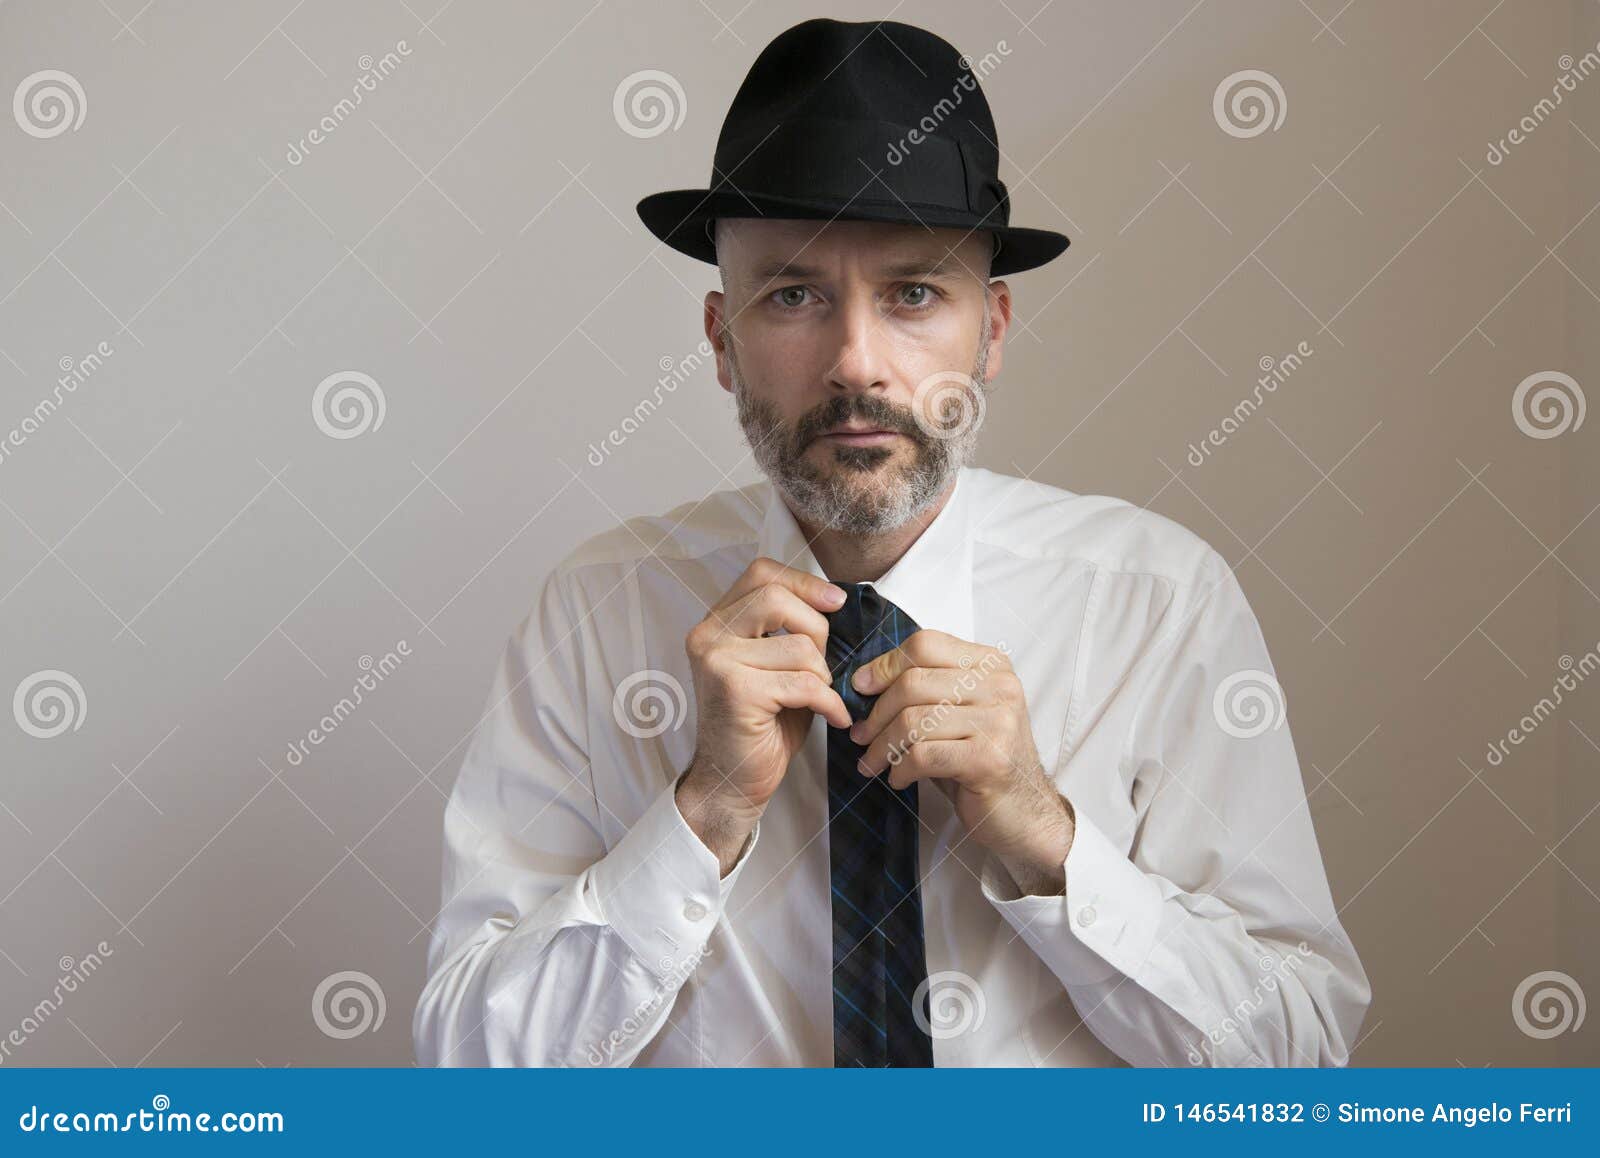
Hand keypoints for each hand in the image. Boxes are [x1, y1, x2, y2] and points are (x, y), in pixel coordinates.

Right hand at [677, 557, 852, 873]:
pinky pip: (804, 683)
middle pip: (777, 598)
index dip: (803, 582)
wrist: (732, 781)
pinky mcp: (735, 690)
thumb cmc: (762, 724)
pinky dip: (829, 702)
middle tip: (824, 666)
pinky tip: (832, 717)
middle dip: (817, 629)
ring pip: (799, 646)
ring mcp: (717, 661)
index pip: (761, 572)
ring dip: (822, 675)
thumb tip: (834, 600)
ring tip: (818, 698)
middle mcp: (708, 635)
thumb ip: (790, 630)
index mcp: (717, 622)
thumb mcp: (776, 665)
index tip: (835, 603)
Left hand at [849, 630, 1074, 894]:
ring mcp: (997, 722)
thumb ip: (924, 689)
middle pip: (913, 683)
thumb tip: (863, 681)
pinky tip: (899, 778)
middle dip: (876, 713)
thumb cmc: (980, 759)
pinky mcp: (988, 759)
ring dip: (882, 746)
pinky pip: (923, 755)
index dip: (885, 665)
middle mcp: (999, 686)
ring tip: (872, 763)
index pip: (925, 645)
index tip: (860, 688)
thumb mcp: (957, 712)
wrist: (1025, 812)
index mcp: (991, 664)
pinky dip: (901, 768)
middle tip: (859, 736)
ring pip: (913, 721)